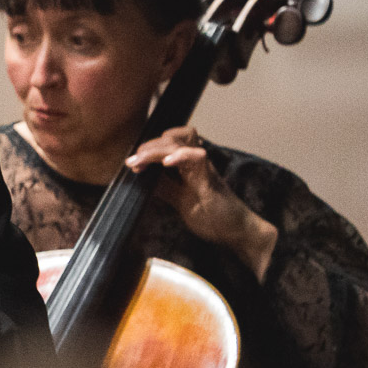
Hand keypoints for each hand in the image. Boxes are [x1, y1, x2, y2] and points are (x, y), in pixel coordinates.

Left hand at [126, 126, 277, 279]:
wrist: (235, 231)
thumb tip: (141, 177)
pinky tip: (166, 163)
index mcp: (187, 166)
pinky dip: (181, 155)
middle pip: (173, 136)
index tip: (132, 164)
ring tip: (141, 160)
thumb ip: (163, 187)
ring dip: (157, 148)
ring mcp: (204, 168)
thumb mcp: (178, 200)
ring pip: (183, 141)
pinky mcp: (211, 178)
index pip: (168, 143)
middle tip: (133, 162)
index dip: (148, 148)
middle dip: (148, 146)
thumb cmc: (210, 216)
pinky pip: (198, 157)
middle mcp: (196, 162)